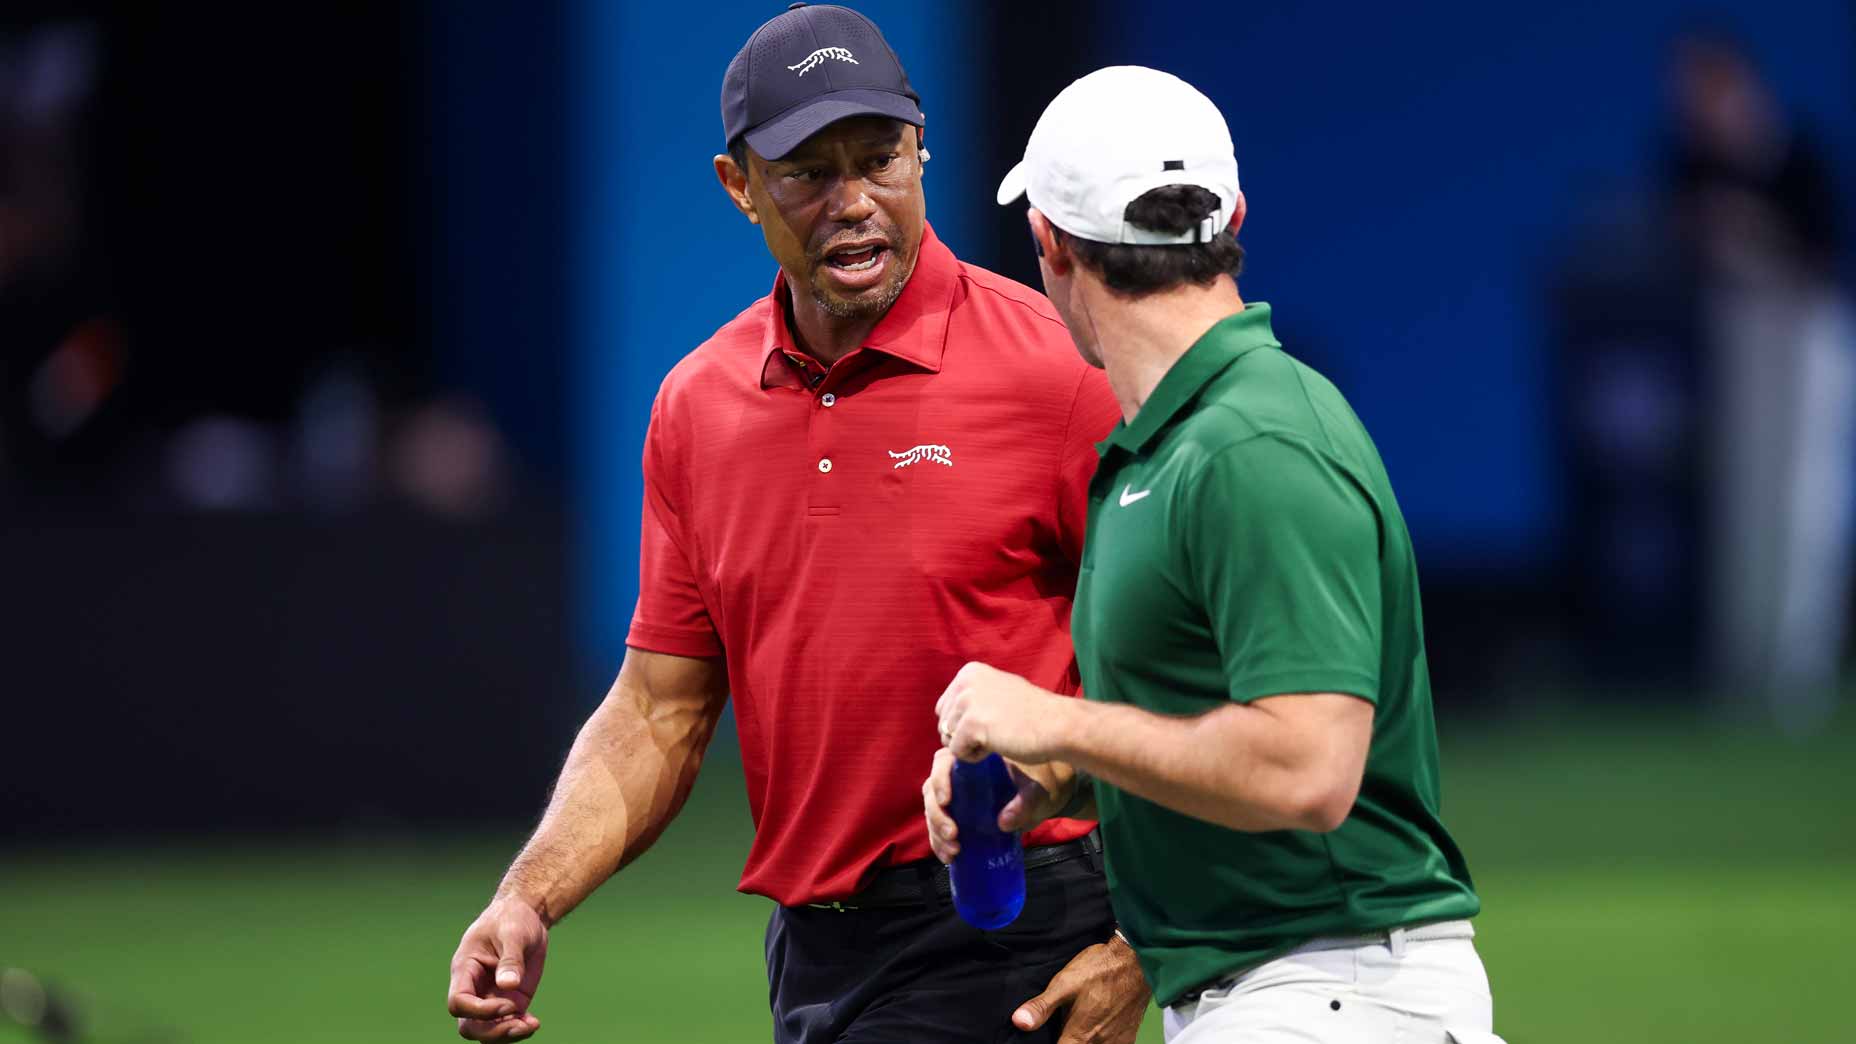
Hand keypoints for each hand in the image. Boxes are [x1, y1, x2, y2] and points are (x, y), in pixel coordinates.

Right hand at [447, 896, 549, 1040]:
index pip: (458, 1002)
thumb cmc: (512, 918)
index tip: (508, 1002)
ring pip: (486, 1031)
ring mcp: (491, 997)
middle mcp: (475, 988)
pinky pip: (506, 1024)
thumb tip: (509, 985)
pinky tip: (533, 1023)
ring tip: (531, 1025)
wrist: (526, 915)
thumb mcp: (513, 933)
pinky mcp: (509, 999)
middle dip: (492, 1031)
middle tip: (519, 1023)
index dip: (479, 1011)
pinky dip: (518, 1030)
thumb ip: (511, 959)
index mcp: (465, 969)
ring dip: (505, 1035)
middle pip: (469, 1025)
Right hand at [922, 748, 1077, 861]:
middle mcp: (959, 775)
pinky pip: (938, 827)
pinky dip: (939, 843)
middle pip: (932, 789)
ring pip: (932, 810)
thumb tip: (1004, 822)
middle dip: (937, 815)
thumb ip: (1025, 802)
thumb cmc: (1040, 782)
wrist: (1046, 794)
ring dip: (936, 832)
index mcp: (973, 759)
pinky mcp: (959, 815)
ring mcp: (957, 796)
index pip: (943, 763)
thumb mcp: (1036, 790)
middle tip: (954, 835)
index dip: (940, 780)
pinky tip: (950, 857)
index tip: (946, 802)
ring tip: (954, 851)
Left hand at [934, 661, 1069, 764]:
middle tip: (996, 731)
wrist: (1058, 724)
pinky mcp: (972, 725)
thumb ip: (973, 695)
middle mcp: (965, 682)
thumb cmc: (1032, 713)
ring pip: (948, 739)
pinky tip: (997, 746)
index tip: (993, 720)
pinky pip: (957, 752)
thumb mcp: (998, 689)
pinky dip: (975, 757)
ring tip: (998, 737)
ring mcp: (968, 702)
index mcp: (969, 672)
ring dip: (971, 746)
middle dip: (964, 735)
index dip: (964, 723)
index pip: (944, 708)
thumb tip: (945, 713)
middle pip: (943, 724)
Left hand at [1013, 932, 1149, 1043]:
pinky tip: (1095, 1032)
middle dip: (1067, 1042)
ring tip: (1077, 1031)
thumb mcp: (1064, 983)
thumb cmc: (1098, 970)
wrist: (1136, 961)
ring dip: (1083, 1042)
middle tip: (1062, 1030)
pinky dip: (1099, 1042)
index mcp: (1079, 1036)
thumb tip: (1018, 1022)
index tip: (1049, 1038)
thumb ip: (1042, 1007)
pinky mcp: (1128, 1038)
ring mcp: (1116, 1043)